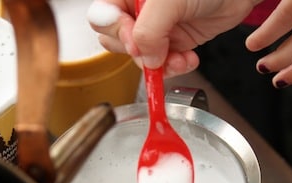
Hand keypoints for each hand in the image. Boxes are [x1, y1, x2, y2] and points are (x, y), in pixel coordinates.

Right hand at [88, 0, 256, 76]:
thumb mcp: (169, 0)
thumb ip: (148, 29)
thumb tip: (143, 57)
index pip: (102, 18)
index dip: (117, 32)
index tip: (135, 39)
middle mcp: (139, 9)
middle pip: (117, 41)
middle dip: (139, 52)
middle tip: (157, 51)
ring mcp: (156, 27)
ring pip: (141, 57)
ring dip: (159, 64)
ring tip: (178, 58)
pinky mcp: (174, 41)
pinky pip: (163, 63)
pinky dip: (174, 67)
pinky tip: (188, 59)